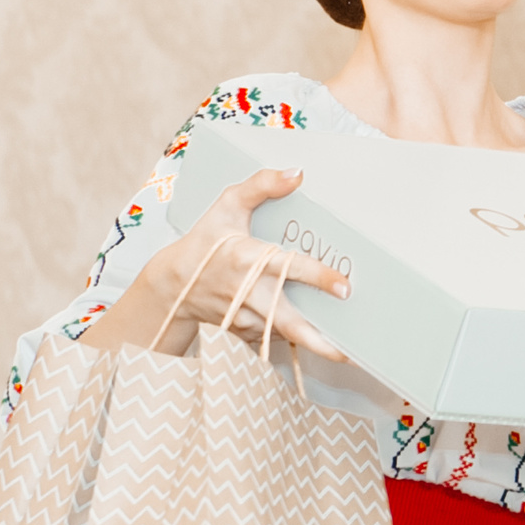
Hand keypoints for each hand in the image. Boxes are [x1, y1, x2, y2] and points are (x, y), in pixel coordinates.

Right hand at [89, 168, 350, 359]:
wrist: (173, 284)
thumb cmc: (206, 240)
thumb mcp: (227, 205)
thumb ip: (261, 185)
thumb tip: (298, 173)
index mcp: (248, 258)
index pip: (287, 268)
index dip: (318, 278)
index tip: (345, 287)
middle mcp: (248, 292)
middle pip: (289, 323)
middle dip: (320, 341)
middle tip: (351, 352)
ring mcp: (245, 318)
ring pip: (286, 334)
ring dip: (314, 342)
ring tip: (347, 348)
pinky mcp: (244, 334)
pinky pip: (275, 338)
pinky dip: (296, 337)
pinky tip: (317, 335)